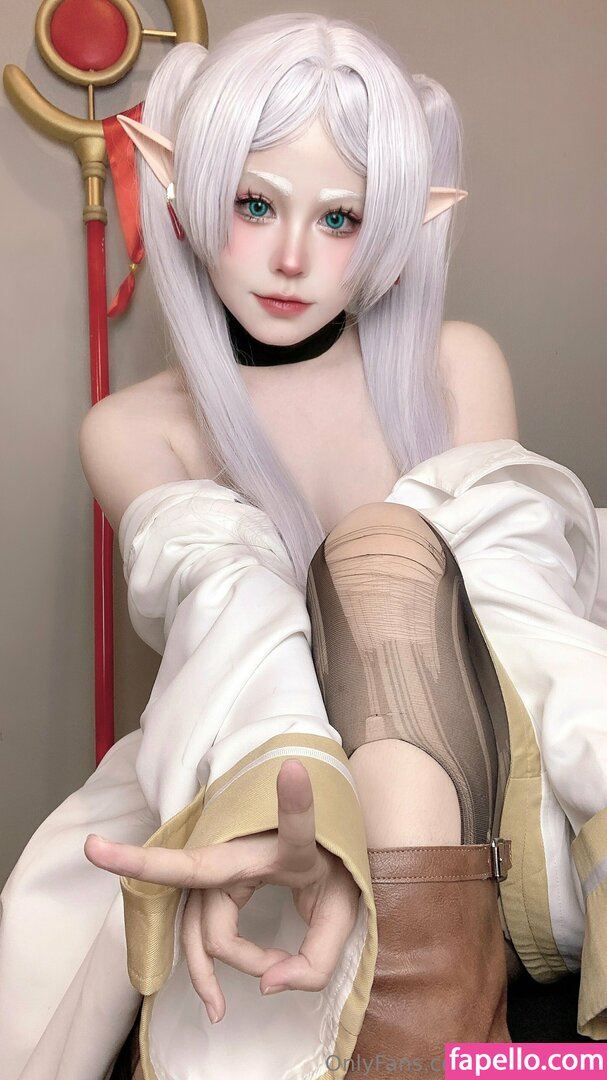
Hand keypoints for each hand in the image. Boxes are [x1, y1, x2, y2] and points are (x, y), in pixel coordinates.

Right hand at [84, 759, 359, 1023]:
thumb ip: (317, 963)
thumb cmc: (330, 870)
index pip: (297, 827)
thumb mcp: (342, 916)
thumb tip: (267, 986)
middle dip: (212, 966)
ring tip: (219, 1009)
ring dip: (208, 968)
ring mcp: (221, 857)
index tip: (294, 768)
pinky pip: (194, 919)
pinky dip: (200, 956)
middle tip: (220, 1011)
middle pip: (213, 921)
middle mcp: (247, 848)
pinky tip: (208, 991)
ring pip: (197, 924)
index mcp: (297, 849)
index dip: (296, 801)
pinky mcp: (210, 870)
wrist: (315, 842)